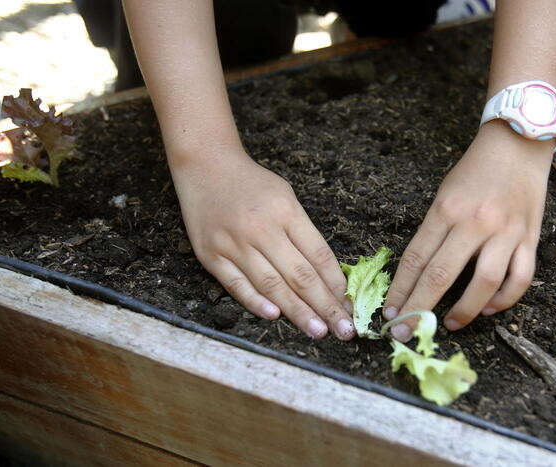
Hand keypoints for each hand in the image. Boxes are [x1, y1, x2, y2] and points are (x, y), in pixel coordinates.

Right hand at [170, 149, 354, 339]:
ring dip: (297, 312)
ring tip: (317, 331)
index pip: (318, 255)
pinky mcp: (211, 255)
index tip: (349, 304)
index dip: (336, 284)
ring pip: (271, 286)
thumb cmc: (252, 184)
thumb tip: (327, 277)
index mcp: (285, 212)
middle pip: (299, 276)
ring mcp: (234, 244)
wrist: (206, 166)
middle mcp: (261, 229)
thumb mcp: (286, 197)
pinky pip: (236, 285)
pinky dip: (256, 302)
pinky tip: (275, 316)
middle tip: (343, 329)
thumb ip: (304, 233)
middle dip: (325, 306)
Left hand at [383, 120, 553, 339]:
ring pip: (484, 284)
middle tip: (405, 332)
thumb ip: (433, 230)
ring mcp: (506, 231)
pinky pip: (520, 278)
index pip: (416, 258)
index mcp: (446, 209)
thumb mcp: (443, 193)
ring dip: (464, 312)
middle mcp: (475, 222)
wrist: (519, 143)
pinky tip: (488, 309)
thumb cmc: (475, 170)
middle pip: (441, 275)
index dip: (400, 290)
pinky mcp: (532, 238)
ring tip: (449, 325)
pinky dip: (504, 300)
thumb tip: (419, 274)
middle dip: (419, 309)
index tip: (390, 312)